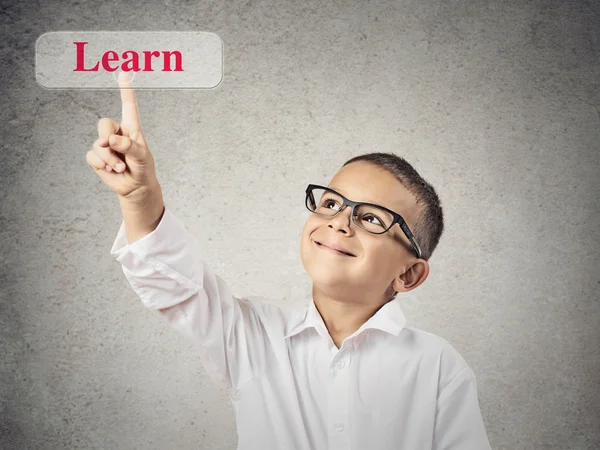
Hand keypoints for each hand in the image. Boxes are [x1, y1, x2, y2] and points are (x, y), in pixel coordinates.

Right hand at [86, 71, 160, 202]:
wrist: (136, 187)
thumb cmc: (143, 168)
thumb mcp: (142, 157)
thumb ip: (129, 146)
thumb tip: (110, 140)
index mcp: (131, 128)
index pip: (128, 106)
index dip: (126, 89)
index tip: (125, 72)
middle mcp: (116, 132)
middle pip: (104, 124)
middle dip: (107, 139)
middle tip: (115, 151)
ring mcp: (105, 144)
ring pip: (98, 144)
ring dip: (109, 158)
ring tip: (120, 167)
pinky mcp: (97, 157)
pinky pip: (92, 156)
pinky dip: (102, 164)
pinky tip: (112, 170)